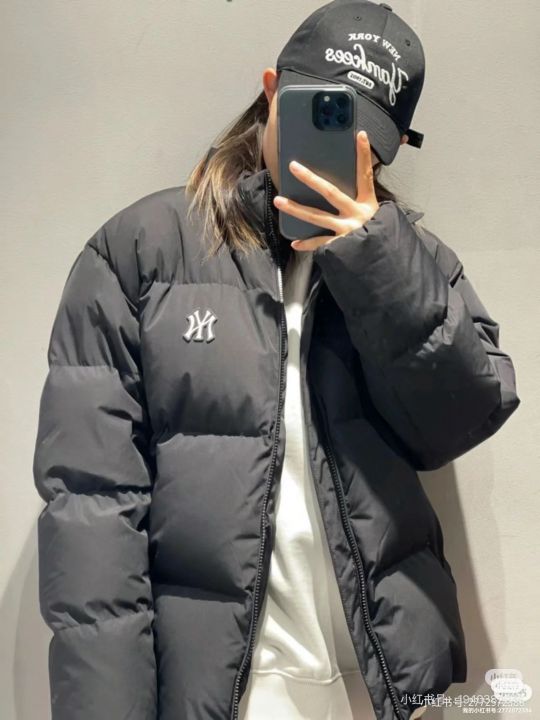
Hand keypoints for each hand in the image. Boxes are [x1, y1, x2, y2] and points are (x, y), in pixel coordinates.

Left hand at [273, 130, 379, 251]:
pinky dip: (307, 244)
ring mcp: (347, 230)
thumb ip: (362, 201)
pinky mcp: (340, 245)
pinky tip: (294, 242)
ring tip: (279, 200)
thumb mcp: (378, 214)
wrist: (383, 261)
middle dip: (311, 179)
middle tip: (293, 167)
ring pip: (317, 217)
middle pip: (330, 192)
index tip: (360, 134)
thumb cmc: (378, 235)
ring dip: (296, 209)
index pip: (365, 175)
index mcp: (367, 203)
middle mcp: (356, 215)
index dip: (364, 155)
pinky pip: (320, 243)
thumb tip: (350, 188)